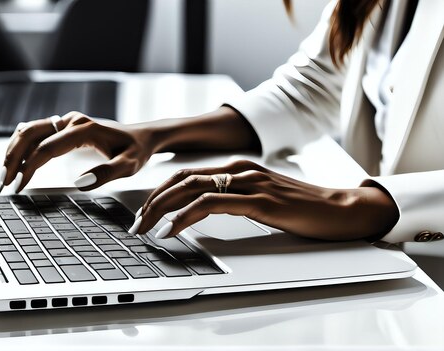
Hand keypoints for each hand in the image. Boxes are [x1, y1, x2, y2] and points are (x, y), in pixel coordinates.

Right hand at [1, 111, 154, 191]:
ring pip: (28, 131)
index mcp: (84, 129)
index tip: (19, 186)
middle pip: (30, 134)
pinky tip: (15, 163)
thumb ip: (107, 173)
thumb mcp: (129, 166)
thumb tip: (80, 183)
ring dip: (13, 151)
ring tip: (5, 175)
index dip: (30, 167)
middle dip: (13, 158)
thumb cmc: (135, 151)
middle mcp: (71, 120)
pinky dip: (21, 146)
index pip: (47, 148)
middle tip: (3, 181)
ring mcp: (66, 121)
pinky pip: (35, 132)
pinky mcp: (63, 126)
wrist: (141, 137)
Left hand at [130, 160, 398, 240]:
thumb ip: (233, 198)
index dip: (160, 192)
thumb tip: (202, 209)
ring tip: (145, 227)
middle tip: (136, 222)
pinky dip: (185, 216)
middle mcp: (239, 169)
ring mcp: (248, 182)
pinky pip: (211, 204)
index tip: (145, 211)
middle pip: (181, 179)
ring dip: (161, 209)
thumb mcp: (259, 199)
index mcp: (237, 167)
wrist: (340, 209)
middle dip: (153, 201)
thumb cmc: (300, 207)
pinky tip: (172, 229)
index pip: (187, 174)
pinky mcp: (258, 200)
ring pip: (191, 188)